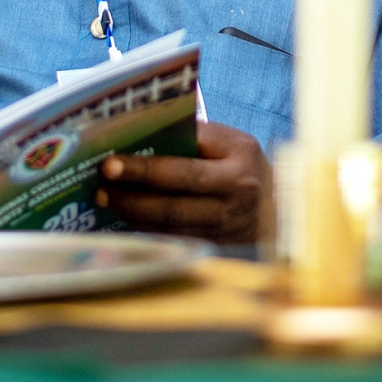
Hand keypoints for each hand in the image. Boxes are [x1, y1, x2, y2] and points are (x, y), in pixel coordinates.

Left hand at [96, 121, 269, 243]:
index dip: (145, 170)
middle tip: (101, 186)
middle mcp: (231, 205)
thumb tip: (147, 132)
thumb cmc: (245, 165)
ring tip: (106, 199)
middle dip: (131, 197)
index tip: (111, 164)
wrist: (279, 207)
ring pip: (169, 228)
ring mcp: (222, 232)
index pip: (185, 172)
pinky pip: (172, 240)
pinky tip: (127, 216)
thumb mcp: (232, 142)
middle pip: (173, 207)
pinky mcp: (213, 249)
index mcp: (238, 170)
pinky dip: (146, 229)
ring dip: (132, 215)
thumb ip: (197, 137)